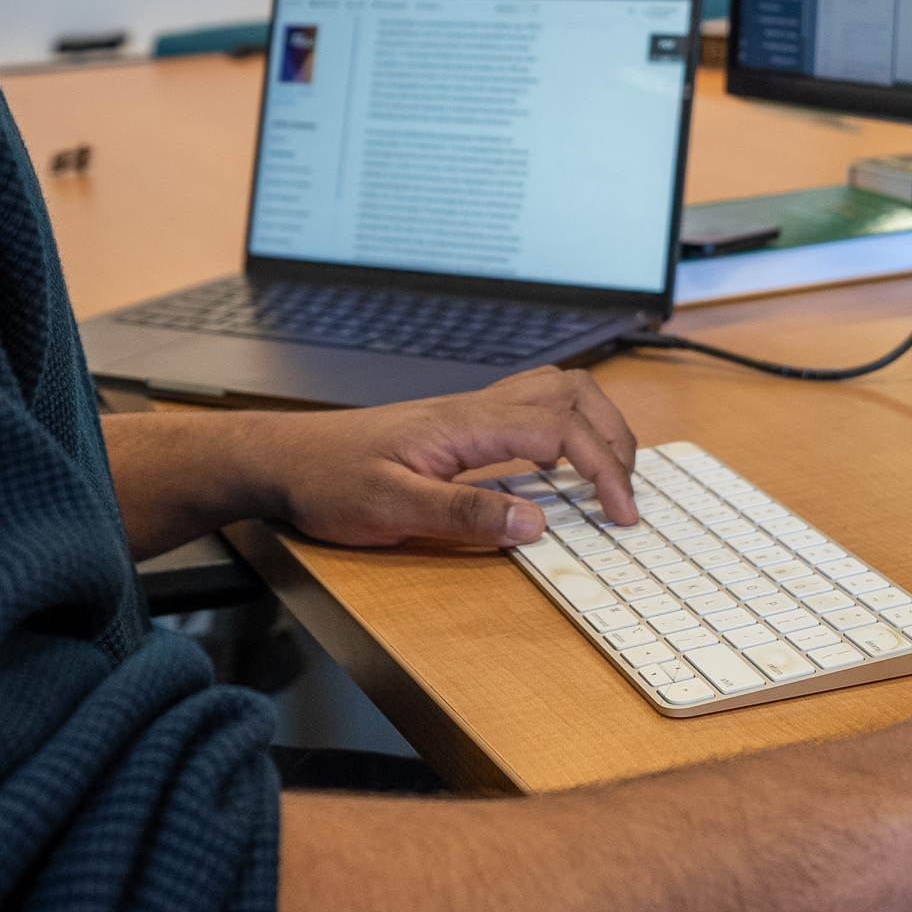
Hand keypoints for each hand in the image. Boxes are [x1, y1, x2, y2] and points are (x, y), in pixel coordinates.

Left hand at [249, 370, 643, 550]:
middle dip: (615, 440)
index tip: (620, 513)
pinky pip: (533, 406)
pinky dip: (568, 426)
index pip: (559, 431)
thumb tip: (534, 521)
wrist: (284, 458)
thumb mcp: (389, 509)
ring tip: (610, 473)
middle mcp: (474, 408)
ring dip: (596, 425)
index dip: (601, 469)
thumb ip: (463, 514)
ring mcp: (469, 411)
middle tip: (627, 495)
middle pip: (572, 396)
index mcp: (463, 425)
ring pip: (557, 391)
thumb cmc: (327, 481)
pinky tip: (562, 463)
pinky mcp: (460, 423)